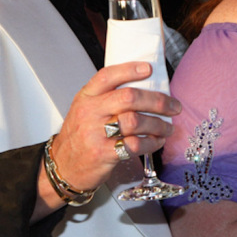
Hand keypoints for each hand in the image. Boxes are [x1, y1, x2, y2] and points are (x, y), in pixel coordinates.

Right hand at [50, 61, 180, 192]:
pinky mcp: (103, 153)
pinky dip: (152, 143)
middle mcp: (90, 112)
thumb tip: (147, 88)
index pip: (107, 76)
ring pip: (135, 121)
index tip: (149, 69)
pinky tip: (157, 141)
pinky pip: (135, 144)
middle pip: (129, 97)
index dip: (129, 70)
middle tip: (174, 106)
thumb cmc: (81, 136)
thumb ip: (109, 98)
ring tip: (168, 127)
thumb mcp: (86, 110)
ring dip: (159, 124)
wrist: (63, 167)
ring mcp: (95, 133)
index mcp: (86, 97)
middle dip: (158, 101)